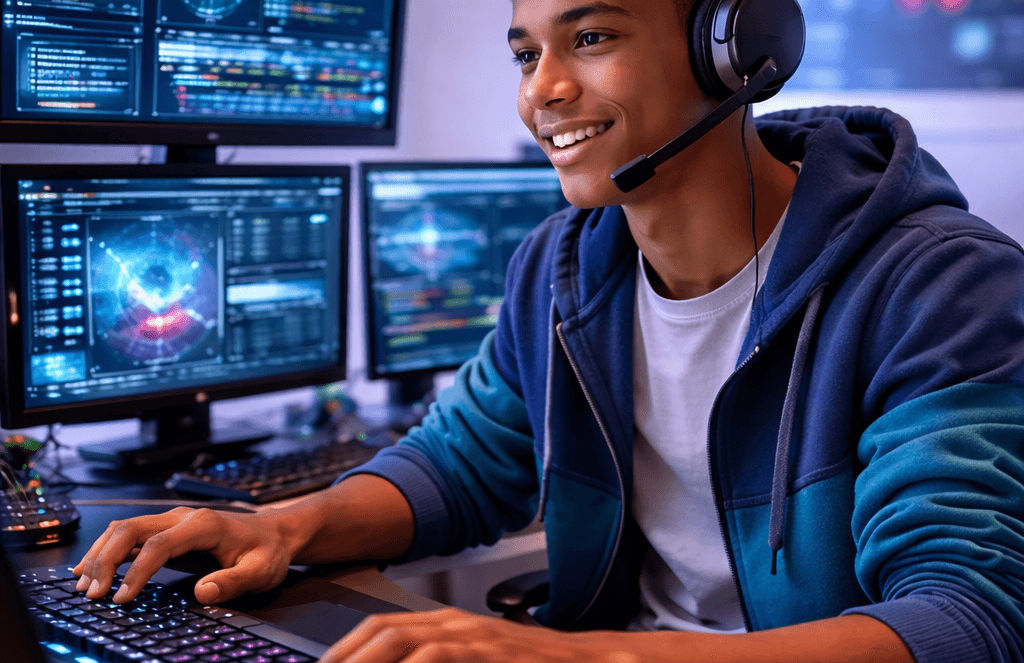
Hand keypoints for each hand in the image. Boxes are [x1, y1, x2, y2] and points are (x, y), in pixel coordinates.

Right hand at [73, 507, 293, 604]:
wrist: (275, 533)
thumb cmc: (268, 551)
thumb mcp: (261, 570)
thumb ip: (233, 581)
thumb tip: (203, 592)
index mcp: (204, 525)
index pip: (159, 545)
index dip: (137, 572)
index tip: (122, 599)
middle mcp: (183, 517)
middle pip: (131, 529)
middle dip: (106, 561)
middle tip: (92, 594)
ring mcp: (172, 520)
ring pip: (124, 529)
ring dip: (101, 554)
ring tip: (83, 585)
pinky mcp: (167, 529)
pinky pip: (130, 534)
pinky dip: (107, 550)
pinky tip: (92, 569)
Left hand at [320, 607, 638, 662]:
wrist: (588, 660)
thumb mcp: (476, 660)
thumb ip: (435, 661)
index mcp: (446, 624)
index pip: (379, 627)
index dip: (343, 651)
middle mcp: (456, 624)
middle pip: (383, 633)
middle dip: (345, 658)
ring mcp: (475, 638)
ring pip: (404, 643)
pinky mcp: (492, 653)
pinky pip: (440, 660)